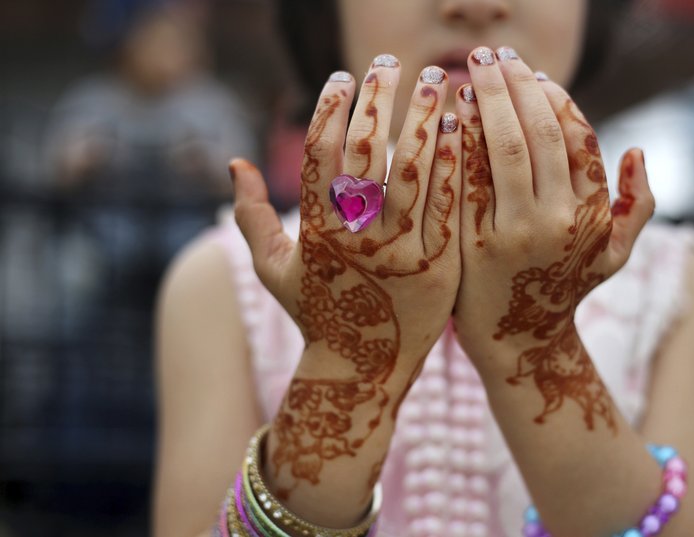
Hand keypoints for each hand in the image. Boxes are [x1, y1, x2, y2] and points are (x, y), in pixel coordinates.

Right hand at [229, 59, 460, 495]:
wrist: (363, 368)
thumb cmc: (316, 312)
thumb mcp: (273, 268)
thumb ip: (252, 216)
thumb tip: (235, 162)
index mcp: (314, 232)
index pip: (320, 154)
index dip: (330, 110)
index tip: (342, 78)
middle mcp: (355, 239)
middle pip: (366, 153)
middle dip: (377, 101)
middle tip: (389, 63)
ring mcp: (400, 253)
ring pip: (413, 172)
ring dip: (421, 119)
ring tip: (432, 79)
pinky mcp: (438, 265)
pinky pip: (448, 204)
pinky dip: (451, 162)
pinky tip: (456, 126)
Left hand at [452, 47, 653, 426]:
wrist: (519, 342)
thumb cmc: (567, 289)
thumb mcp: (614, 256)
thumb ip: (636, 206)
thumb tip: (637, 151)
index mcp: (590, 215)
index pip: (577, 138)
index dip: (556, 100)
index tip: (535, 76)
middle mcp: (554, 220)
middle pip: (539, 134)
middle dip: (517, 86)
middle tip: (496, 54)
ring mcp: (511, 232)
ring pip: (502, 150)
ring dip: (488, 102)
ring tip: (474, 72)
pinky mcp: (471, 242)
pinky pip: (467, 180)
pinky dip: (461, 141)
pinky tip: (451, 113)